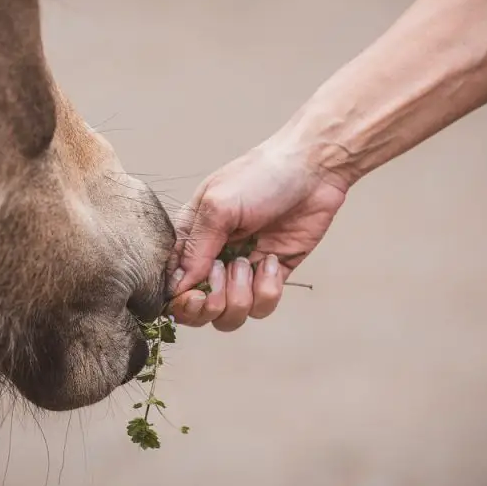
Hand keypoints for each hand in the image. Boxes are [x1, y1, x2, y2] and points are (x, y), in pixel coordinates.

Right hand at [166, 138, 346, 330]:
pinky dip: (268, 289)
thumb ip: (196, 249)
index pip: (172, 286)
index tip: (198, 294)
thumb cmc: (261, 176)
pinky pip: (262, 306)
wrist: (314, 169)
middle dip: (212, 304)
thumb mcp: (219, 206)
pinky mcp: (271, 276)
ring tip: (251, 262)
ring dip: (241, 296)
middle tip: (227, 274)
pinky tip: (273, 260)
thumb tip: (175, 288)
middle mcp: (212, 259)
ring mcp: (242, 271)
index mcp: (190, 239)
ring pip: (229, 316)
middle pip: (197, 311)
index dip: (181, 301)